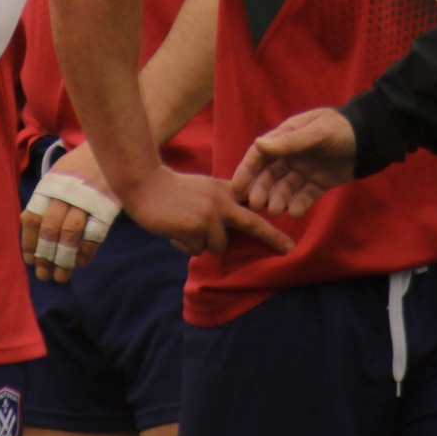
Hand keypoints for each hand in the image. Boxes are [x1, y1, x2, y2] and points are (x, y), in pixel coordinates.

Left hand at [20, 144, 115, 282]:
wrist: (112, 148)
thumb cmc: (80, 165)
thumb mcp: (58, 174)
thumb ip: (44, 196)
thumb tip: (26, 222)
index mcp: (50, 185)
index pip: (33, 217)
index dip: (29, 242)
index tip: (30, 260)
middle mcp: (66, 193)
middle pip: (50, 230)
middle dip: (45, 257)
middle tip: (44, 275)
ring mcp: (87, 200)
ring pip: (70, 235)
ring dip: (63, 260)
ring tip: (61, 277)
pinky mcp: (106, 208)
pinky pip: (93, 236)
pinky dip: (85, 253)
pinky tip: (80, 263)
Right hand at [124, 166, 294, 258]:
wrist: (145, 185)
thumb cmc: (172, 190)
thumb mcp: (203, 188)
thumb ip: (219, 203)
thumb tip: (229, 232)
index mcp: (224, 190)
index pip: (253, 204)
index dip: (272, 220)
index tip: (291, 235)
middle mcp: (221, 202)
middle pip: (252, 224)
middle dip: (273, 237)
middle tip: (290, 248)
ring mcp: (209, 215)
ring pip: (218, 246)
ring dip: (202, 243)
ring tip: (185, 227)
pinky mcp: (194, 228)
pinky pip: (197, 249)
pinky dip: (186, 245)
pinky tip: (175, 230)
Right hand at [231, 107, 357, 218]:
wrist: (371, 139)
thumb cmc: (341, 128)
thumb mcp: (316, 132)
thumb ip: (290, 141)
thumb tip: (258, 144)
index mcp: (286, 137)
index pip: (260, 154)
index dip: (247, 170)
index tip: (236, 188)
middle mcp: (291, 155)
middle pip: (270, 175)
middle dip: (262, 190)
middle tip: (257, 206)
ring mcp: (304, 170)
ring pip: (285, 188)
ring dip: (278, 199)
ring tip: (276, 211)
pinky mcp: (318, 184)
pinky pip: (304, 196)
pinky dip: (298, 205)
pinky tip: (294, 212)